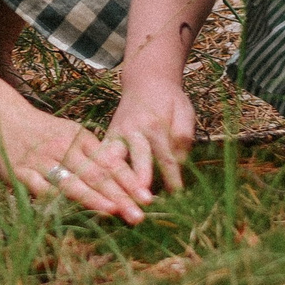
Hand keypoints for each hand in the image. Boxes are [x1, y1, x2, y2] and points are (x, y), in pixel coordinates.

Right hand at [0, 98, 151, 222]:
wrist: (3, 117)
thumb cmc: (44, 131)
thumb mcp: (72, 134)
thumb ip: (94, 152)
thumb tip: (123, 172)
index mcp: (79, 139)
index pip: (109, 162)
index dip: (128, 181)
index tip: (147, 198)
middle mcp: (63, 149)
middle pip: (95, 175)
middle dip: (119, 196)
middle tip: (139, 215)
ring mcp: (41, 161)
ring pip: (70, 182)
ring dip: (93, 198)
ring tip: (112, 211)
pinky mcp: (19, 172)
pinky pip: (40, 188)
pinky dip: (55, 200)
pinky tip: (69, 213)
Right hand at [105, 82, 196, 196]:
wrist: (145, 81)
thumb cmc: (169, 100)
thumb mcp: (184, 111)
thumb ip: (183, 135)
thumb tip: (180, 162)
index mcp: (154, 124)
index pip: (165, 157)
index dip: (172, 178)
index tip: (177, 197)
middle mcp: (132, 130)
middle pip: (136, 159)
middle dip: (140, 182)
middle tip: (144, 202)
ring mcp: (116, 134)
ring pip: (113, 160)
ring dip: (117, 182)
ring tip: (119, 203)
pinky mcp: (106, 137)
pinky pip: (102, 159)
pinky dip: (101, 174)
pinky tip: (101, 193)